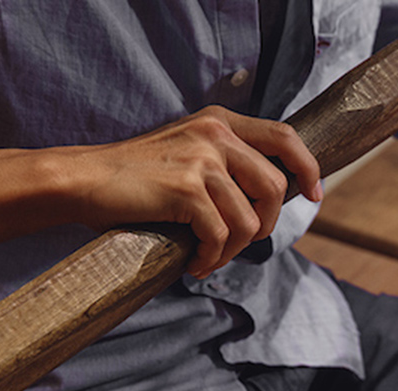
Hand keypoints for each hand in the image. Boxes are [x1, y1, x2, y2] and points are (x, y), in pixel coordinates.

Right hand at [67, 106, 321, 277]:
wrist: (83, 180)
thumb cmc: (136, 177)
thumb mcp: (188, 152)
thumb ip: (227, 163)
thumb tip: (270, 197)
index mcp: (220, 122)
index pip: (286, 138)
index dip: (308, 168)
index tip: (314, 195)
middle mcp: (216, 135)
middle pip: (276, 188)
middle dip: (267, 225)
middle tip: (241, 242)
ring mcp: (201, 161)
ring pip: (250, 221)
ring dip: (234, 250)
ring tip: (210, 256)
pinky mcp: (185, 190)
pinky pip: (221, 236)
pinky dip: (211, 258)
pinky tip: (194, 262)